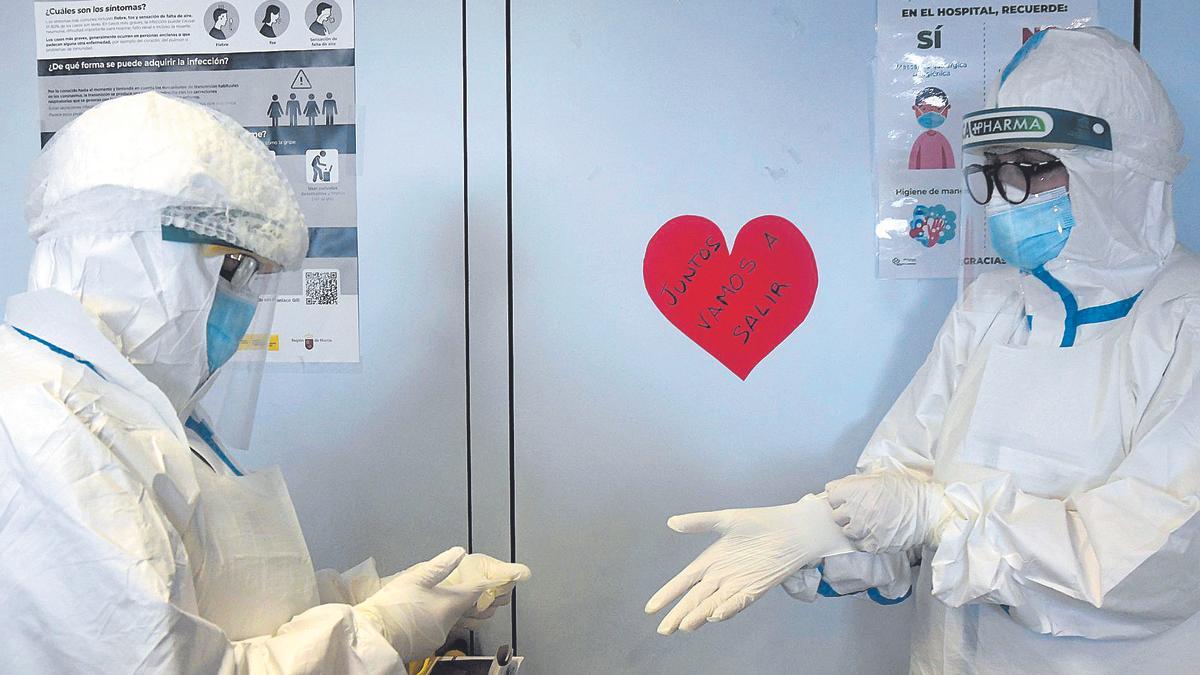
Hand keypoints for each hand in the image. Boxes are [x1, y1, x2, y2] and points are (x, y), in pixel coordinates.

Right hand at [354, 548, 528, 661]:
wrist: (374, 637)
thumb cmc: (392, 607)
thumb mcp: (415, 578)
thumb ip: (440, 565)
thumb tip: (458, 552)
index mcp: (450, 604)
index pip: (478, 592)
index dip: (492, 583)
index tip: (506, 578)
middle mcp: (449, 623)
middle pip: (472, 610)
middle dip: (482, 601)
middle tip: (489, 591)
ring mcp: (439, 636)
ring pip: (459, 622)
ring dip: (463, 612)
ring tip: (464, 602)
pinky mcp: (427, 646)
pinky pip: (443, 630)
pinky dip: (446, 621)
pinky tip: (436, 615)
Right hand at [645, 495, 852, 634]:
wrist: (793, 530)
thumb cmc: (760, 523)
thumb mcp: (726, 519)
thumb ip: (699, 522)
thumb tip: (671, 523)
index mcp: (710, 561)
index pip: (683, 582)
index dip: (667, 594)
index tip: (650, 608)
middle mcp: (721, 577)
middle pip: (695, 599)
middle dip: (679, 614)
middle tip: (664, 629)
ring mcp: (737, 584)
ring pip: (713, 605)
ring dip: (699, 616)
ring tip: (685, 626)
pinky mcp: (755, 589)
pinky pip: (738, 602)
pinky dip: (727, 609)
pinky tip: (715, 615)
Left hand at [826, 470, 949, 553]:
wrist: (928, 512)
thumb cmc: (907, 491)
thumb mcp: (880, 476)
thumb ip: (855, 481)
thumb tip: (836, 487)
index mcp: (855, 491)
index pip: (831, 495)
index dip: (840, 496)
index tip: (849, 498)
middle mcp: (855, 510)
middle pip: (836, 515)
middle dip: (845, 513)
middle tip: (860, 511)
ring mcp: (863, 529)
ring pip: (846, 531)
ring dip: (854, 528)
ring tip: (869, 523)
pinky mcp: (872, 545)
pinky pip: (858, 545)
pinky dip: (863, 540)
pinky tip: (875, 533)